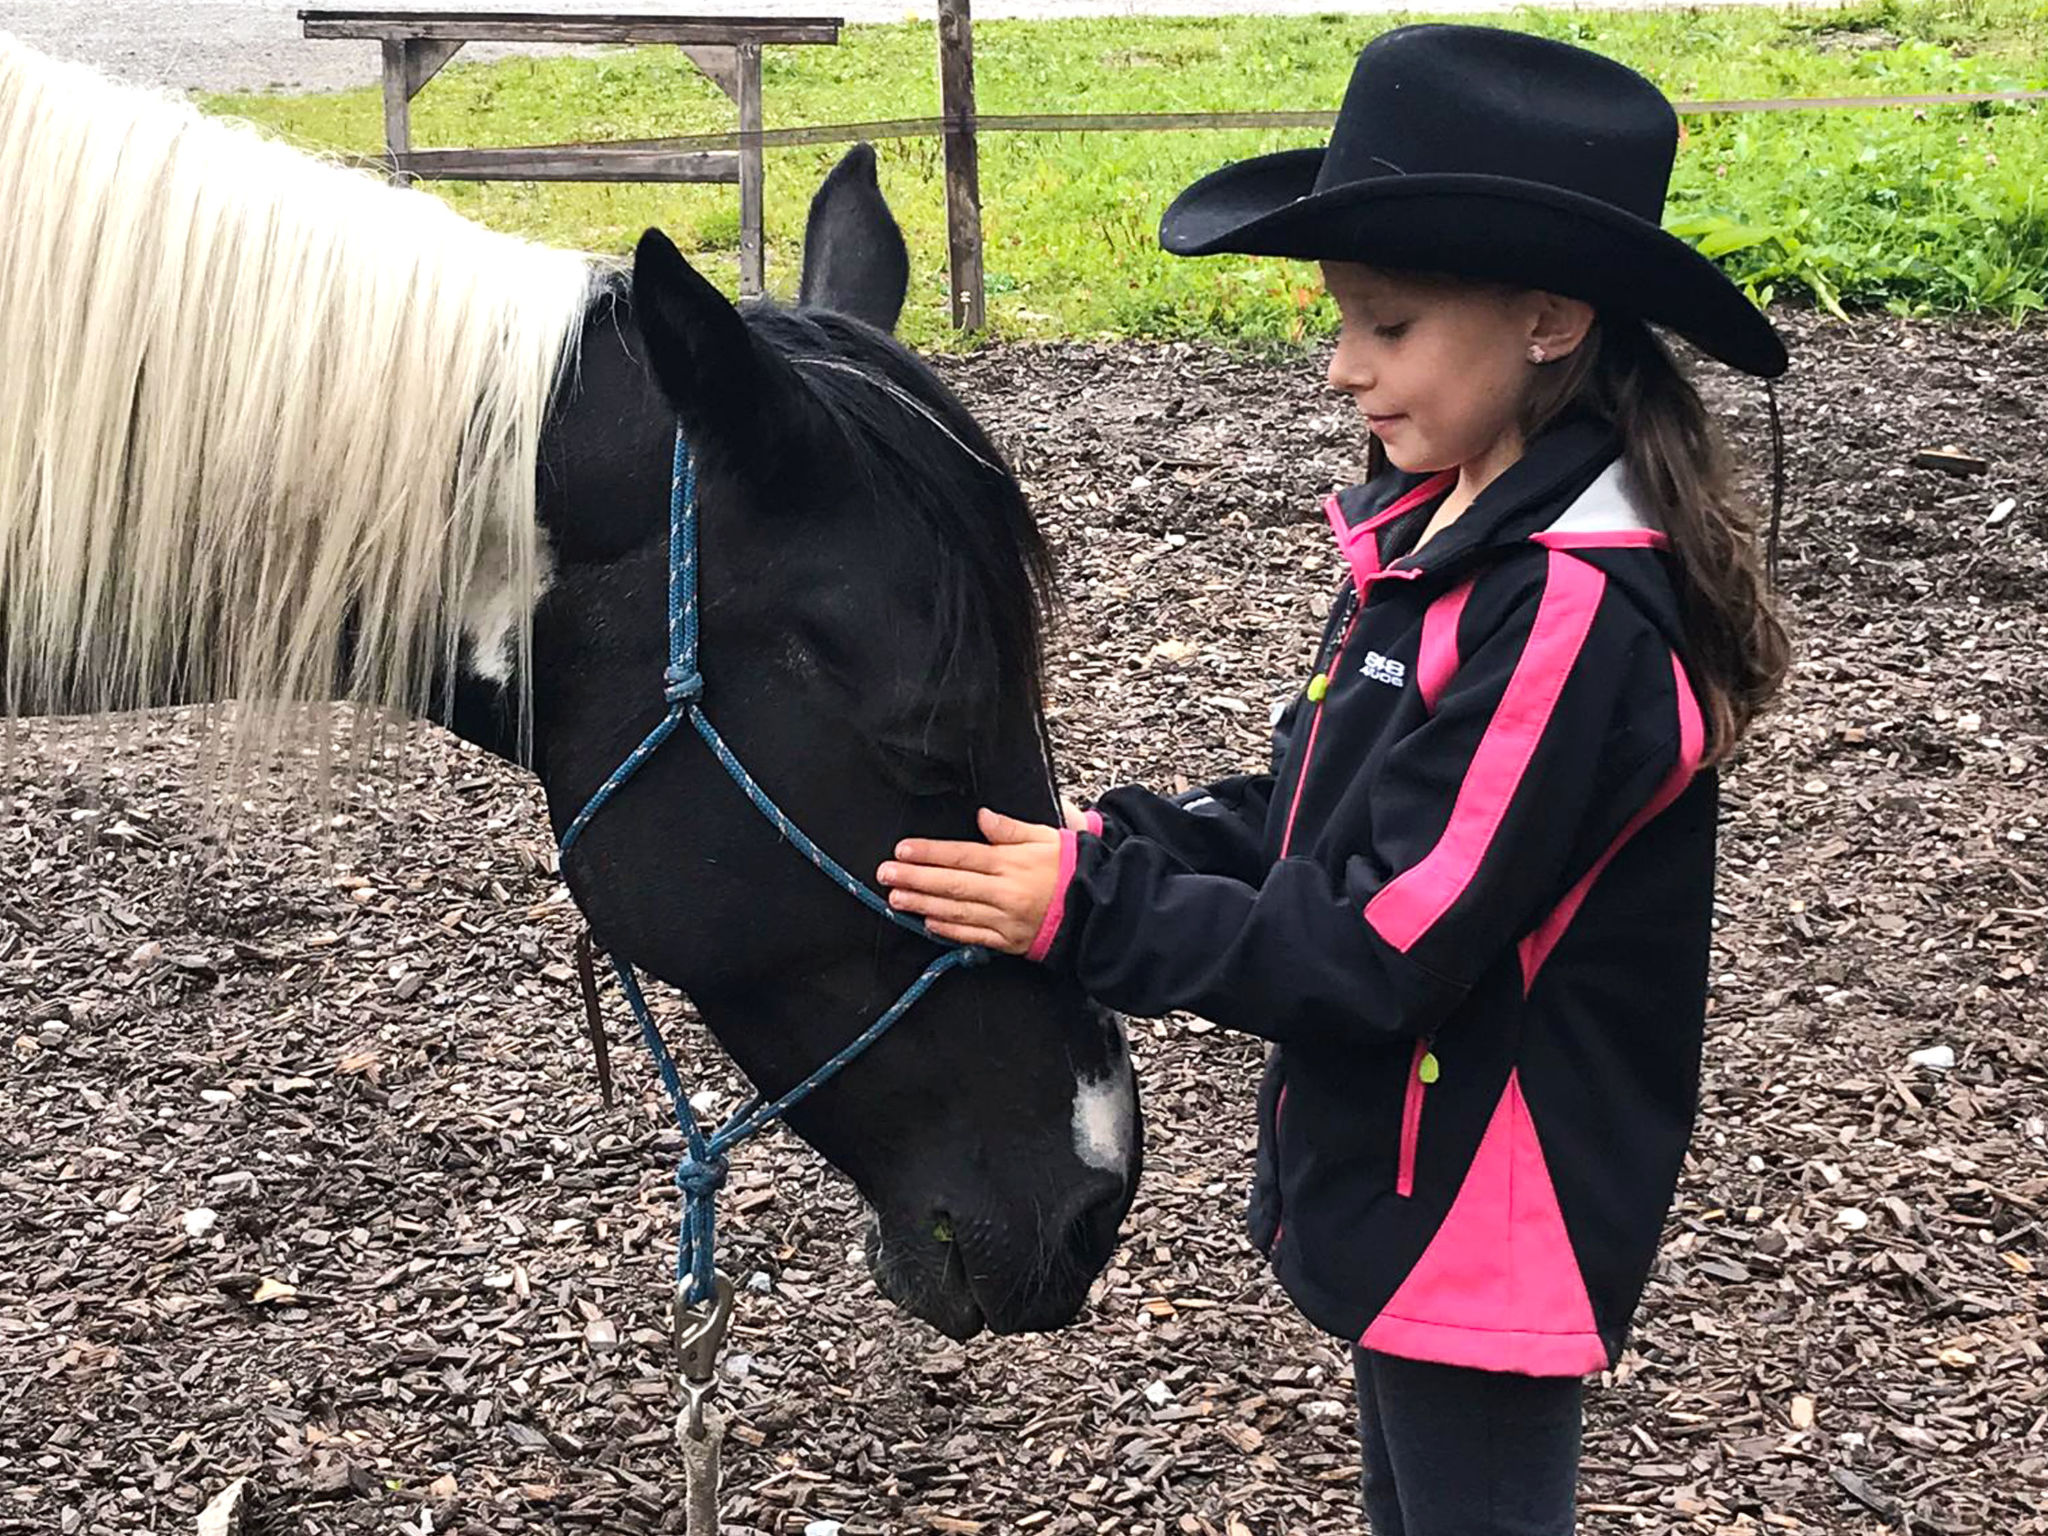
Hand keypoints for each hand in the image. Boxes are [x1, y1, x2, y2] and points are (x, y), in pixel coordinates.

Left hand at [878, 808, 1064, 954]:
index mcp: (1011, 863)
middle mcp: (1004, 893)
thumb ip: (1011, 829)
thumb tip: (982, 817)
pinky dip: (948, 930)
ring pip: (956, 912)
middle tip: (886, 875)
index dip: (929, 853)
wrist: (1099, 909)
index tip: (903, 850)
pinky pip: (973, 936)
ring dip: (923, 906)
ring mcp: (1005, 920)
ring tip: (896, 899)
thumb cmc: (1072, 868)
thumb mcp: (1046, 837)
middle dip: (915, 880)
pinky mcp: (1009, 941)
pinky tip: (928, 923)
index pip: (961, 856)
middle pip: (951, 885)